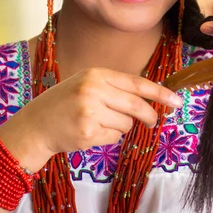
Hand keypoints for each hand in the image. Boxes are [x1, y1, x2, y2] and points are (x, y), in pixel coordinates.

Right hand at [0, 68, 182, 171]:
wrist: (35, 125)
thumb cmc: (64, 104)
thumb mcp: (87, 84)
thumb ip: (114, 88)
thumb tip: (149, 99)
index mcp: (96, 75)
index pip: (136, 83)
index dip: (160, 92)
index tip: (177, 101)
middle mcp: (93, 90)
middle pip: (136, 105)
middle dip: (149, 116)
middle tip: (153, 121)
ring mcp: (90, 112)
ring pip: (126, 124)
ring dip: (120, 127)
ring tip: (98, 123)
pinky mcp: (88, 133)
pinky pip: (114, 138)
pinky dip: (108, 138)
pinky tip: (90, 133)